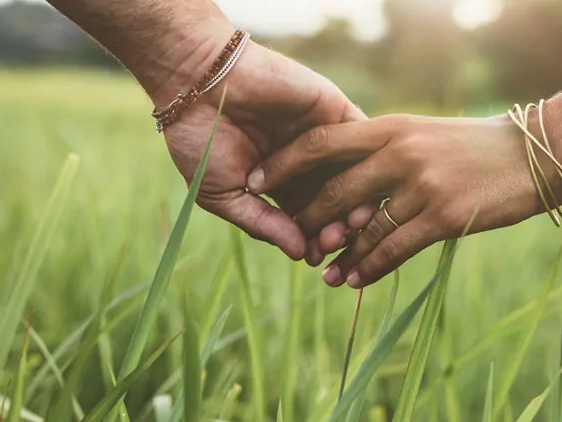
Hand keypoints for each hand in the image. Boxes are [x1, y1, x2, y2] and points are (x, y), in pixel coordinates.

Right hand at [151, 34, 374, 260]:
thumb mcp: (224, 194)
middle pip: (335, 203)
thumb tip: (299, 254)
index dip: (313, 240)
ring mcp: (323, 138)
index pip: (308, 221)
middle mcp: (307, 165)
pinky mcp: (333, 111)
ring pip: (353, 175)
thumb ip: (262, 224)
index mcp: (281, 186)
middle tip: (334, 240)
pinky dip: (365, 162)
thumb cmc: (200, 140)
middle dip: (337, 226)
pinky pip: (361, 139)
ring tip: (351, 221)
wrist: (197, 82)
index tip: (314, 257)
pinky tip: (362, 184)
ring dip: (356, 199)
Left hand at [248, 114, 551, 286]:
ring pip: (363, 229)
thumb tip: (344, 182)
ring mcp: (421, 185)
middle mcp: (399, 153)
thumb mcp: (422, 134)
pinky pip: (394, 249)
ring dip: (340, 256)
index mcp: (390, 127)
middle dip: (309, 222)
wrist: (532, 154)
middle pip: (334, 193)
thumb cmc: (472, 146)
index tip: (256, 181)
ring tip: (323, 275)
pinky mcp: (443, 217)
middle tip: (297, 243)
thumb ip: (383, 150)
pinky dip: (370, 268)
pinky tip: (355, 281)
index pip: (321, 142)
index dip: (283, 164)